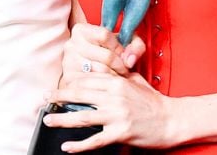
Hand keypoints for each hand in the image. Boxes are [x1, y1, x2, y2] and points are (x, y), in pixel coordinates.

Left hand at [44, 69, 179, 151]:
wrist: (172, 119)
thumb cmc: (153, 101)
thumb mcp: (134, 81)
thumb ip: (116, 75)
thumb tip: (97, 70)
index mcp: (116, 82)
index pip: (86, 80)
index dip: (68, 84)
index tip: (57, 88)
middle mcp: (114, 96)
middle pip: (79, 95)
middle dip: (58, 97)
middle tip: (44, 99)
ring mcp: (117, 115)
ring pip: (83, 116)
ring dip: (62, 120)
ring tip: (48, 120)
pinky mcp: (121, 133)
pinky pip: (96, 140)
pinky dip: (80, 145)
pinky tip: (68, 146)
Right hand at [59, 24, 143, 86]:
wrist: (91, 72)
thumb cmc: (108, 55)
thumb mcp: (124, 44)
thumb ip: (135, 46)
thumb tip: (130, 60)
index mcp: (81, 30)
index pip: (105, 35)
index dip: (119, 46)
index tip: (122, 54)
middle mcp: (71, 45)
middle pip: (106, 56)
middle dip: (120, 65)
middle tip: (123, 70)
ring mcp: (68, 63)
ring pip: (102, 72)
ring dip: (115, 76)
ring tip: (116, 76)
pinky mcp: (69, 81)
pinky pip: (95, 85)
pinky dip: (106, 86)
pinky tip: (107, 84)